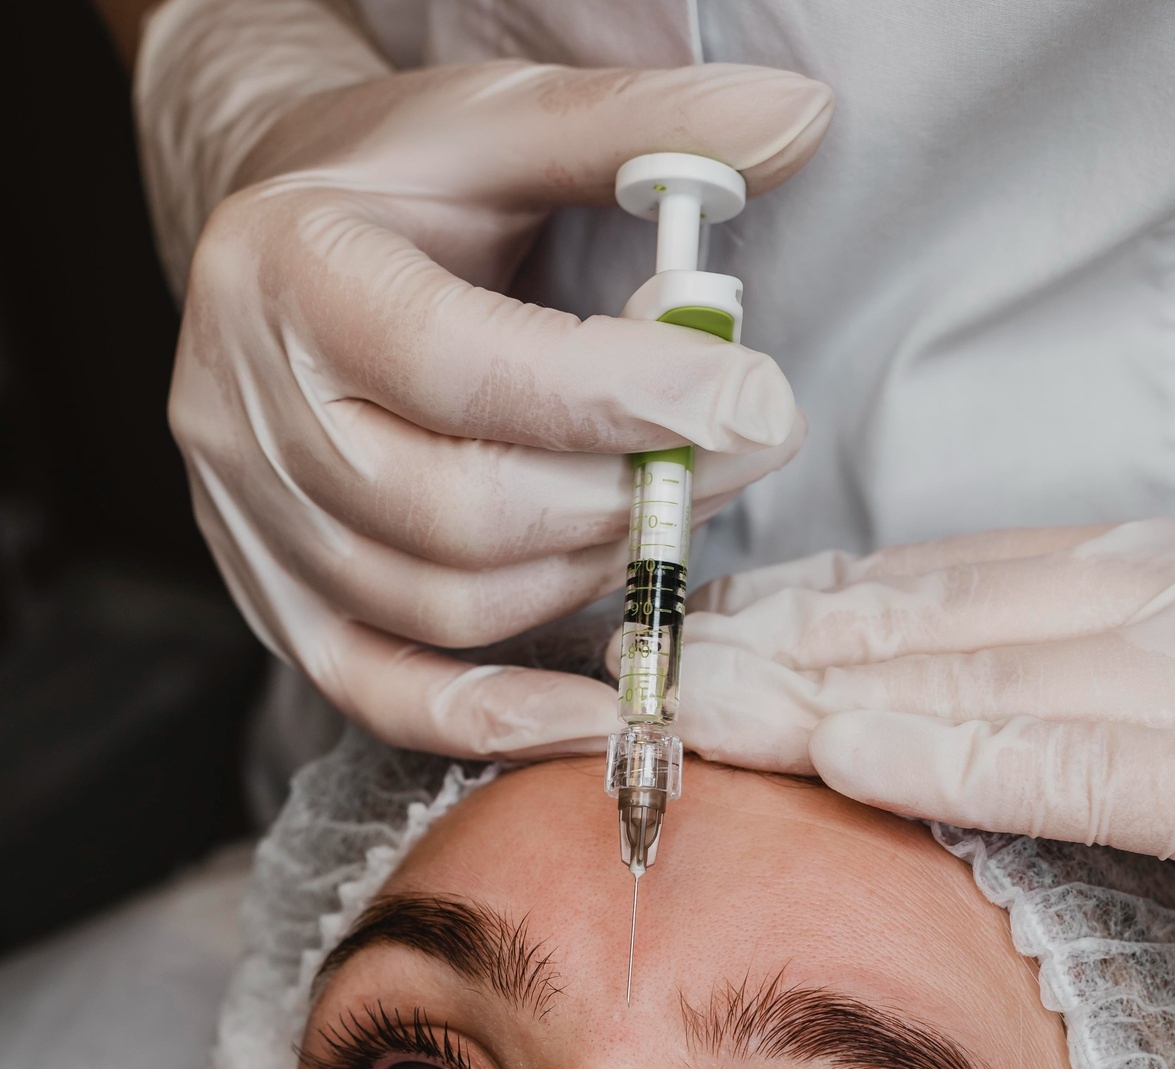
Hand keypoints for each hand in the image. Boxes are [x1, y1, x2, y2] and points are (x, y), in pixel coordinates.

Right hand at [143, 1, 830, 753]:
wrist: (274, 241)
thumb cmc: (393, 186)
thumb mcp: (500, 122)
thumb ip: (640, 129)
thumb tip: (799, 118)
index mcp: (292, 271)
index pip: (465, 365)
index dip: (621, 398)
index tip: (750, 398)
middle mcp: (251, 410)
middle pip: (459, 510)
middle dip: (625, 499)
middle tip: (737, 459)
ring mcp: (254, 524)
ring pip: (443, 607)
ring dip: (586, 580)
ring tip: (668, 522)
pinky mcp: (279, 604)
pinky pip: (387, 697)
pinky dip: (499, 721)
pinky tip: (598, 714)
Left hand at [678, 521, 1174, 958]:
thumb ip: (1105, 717)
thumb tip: (959, 738)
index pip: (963, 585)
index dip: (822, 602)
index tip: (711, 624)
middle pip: (940, 615)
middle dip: (782, 637)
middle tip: (645, 657)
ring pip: (983, 672)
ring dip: (821, 686)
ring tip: (691, 700)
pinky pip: (1086, 765)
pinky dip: (961, 757)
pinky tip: (853, 756)